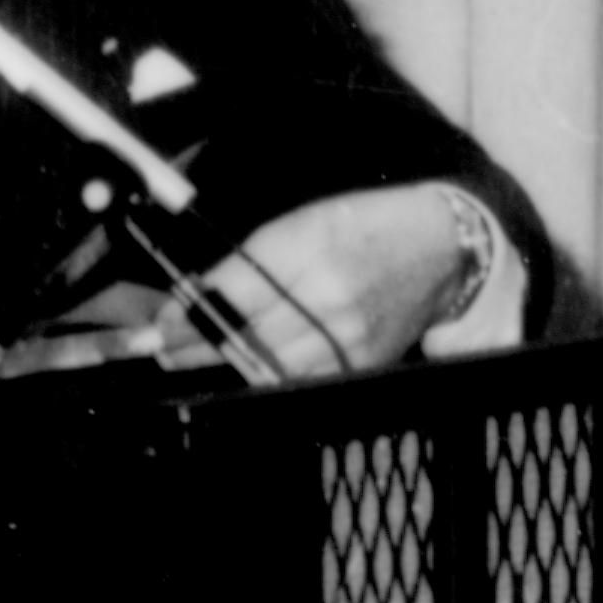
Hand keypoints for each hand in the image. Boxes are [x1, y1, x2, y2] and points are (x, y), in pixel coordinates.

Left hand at [156, 183, 463, 377]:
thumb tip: (201, 293)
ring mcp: (348, 338)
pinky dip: (264, 375)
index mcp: (311, 250)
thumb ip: (252, 260)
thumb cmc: (368, 225)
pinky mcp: (362, 364)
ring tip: (185, 358)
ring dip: (222, 363)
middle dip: (195, 344)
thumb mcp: (304, 222)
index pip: (234, 294)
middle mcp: (329, 299)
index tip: (160, 323)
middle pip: (245, 336)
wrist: (442, 248)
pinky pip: (300, 380)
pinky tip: (241, 366)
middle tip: (159, 347)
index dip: (191, 314)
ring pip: (268, 366)